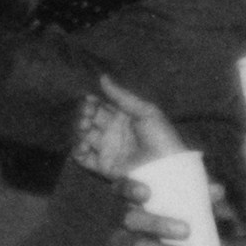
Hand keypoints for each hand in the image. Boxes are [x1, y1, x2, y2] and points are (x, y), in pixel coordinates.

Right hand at [72, 74, 187, 179]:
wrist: (167, 168)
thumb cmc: (160, 136)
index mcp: (123, 117)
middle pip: (88, 119)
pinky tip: (83, 146)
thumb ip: (122, 96)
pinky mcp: (104, 166)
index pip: (100, 106)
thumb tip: (102, 77)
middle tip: (87, 117)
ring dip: (79, 131)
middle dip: (83, 115)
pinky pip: (83, 159)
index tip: (89, 100)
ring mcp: (107, 149)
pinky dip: (78, 152)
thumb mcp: (145, 111)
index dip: (91, 102)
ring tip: (85, 129)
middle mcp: (112, 132)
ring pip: (83, 136)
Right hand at [109, 179, 204, 245]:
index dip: (129, 189)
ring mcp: (119, 244)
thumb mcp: (180, 201)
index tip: (148, 193)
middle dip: (157, 224)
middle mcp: (117, 218)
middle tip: (186, 230)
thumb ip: (199, 195)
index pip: (121, 187)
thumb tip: (219, 191)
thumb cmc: (169, 212)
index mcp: (126, 196)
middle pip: (131, 220)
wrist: (159, 243)